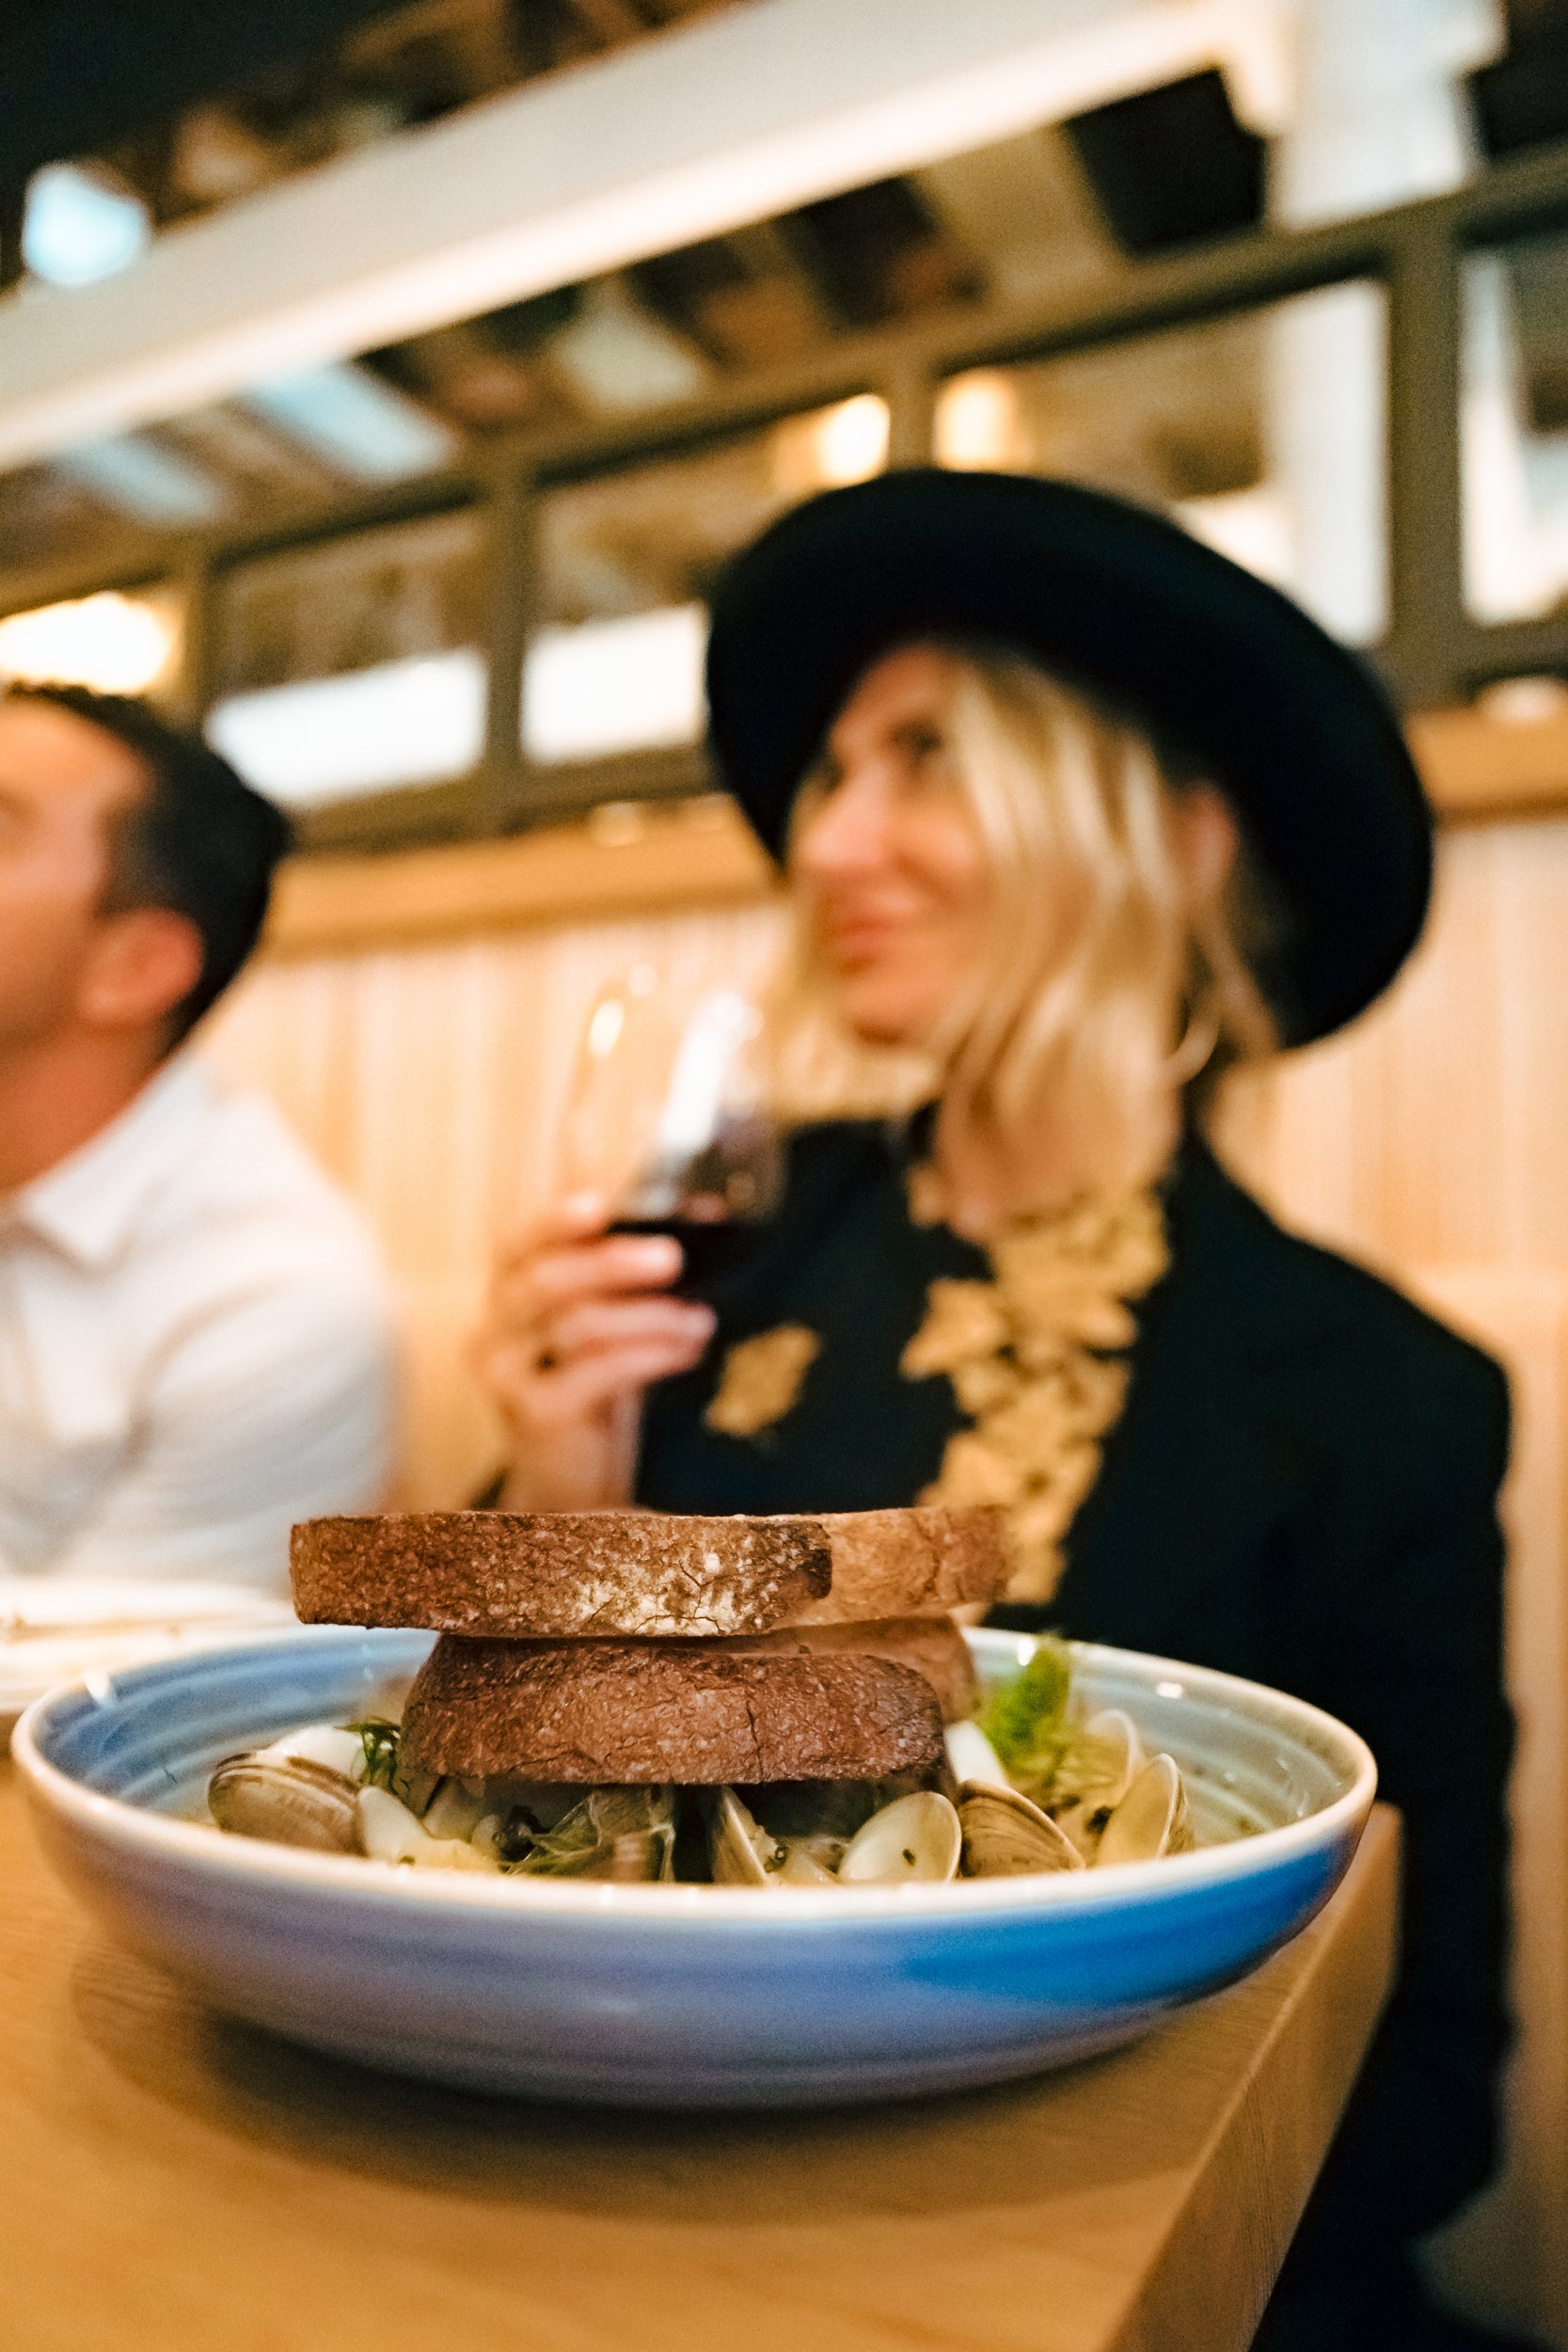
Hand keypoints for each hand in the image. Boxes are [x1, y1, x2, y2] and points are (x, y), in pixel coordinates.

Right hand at [472, 1195, 714, 1510]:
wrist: (569, 1478)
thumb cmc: (593, 1386)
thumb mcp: (610, 1323)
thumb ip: (638, 1274)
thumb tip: (704, 1213)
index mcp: (511, 1292)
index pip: (520, 1243)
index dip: (554, 1221)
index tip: (598, 1205)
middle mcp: (497, 1326)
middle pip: (545, 1279)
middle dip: (612, 1263)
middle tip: (671, 1258)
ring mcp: (508, 1373)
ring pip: (576, 1324)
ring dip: (650, 1315)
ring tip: (698, 1319)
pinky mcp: (535, 1414)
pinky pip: (594, 1372)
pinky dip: (648, 1355)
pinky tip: (686, 1350)